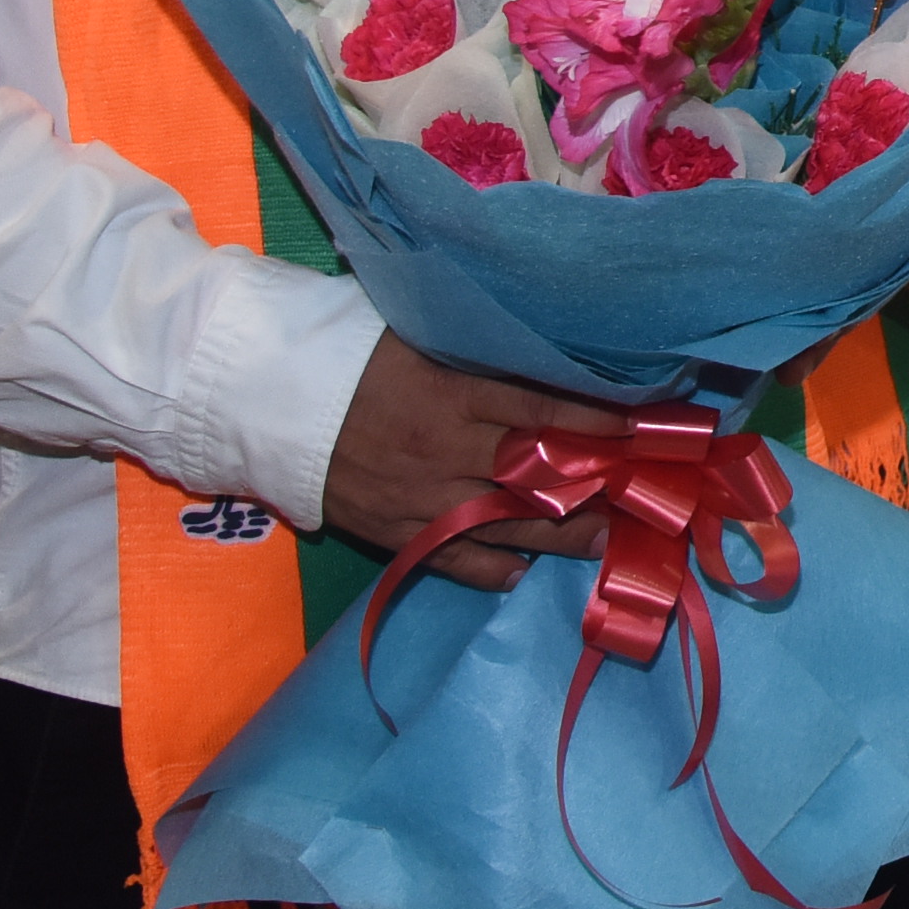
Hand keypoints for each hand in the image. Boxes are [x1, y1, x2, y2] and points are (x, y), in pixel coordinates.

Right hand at [317, 334, 629, 586]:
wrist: (266, 398)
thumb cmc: (349, 353)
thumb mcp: (418, 335)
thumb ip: (475, 349)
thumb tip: (537, 341)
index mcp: (454, 392)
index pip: (544, 407)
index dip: (598, 419)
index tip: (643, 426)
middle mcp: (445, 449)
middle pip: (536, 476)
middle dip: (593, 488)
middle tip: (641, 498)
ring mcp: (419, 496)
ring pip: (503, 524)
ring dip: (558, 536)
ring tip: (606, 543)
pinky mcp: (390, 529)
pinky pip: (448, 558)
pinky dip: (487, 570)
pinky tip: (520, 574)